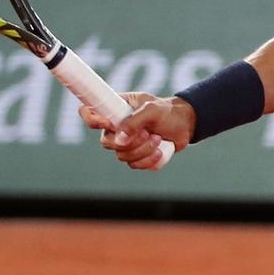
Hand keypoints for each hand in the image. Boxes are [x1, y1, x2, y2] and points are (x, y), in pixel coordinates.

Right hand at [80, 93, 194, 168]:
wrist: (185, 125)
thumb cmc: (167, 112)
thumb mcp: (152, 109)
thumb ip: (135, 121)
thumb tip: (120, 138)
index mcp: (114, 109)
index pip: (88, 112)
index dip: (93, 120)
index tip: (109, 124)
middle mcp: (116, 127)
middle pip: (107, 142)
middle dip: (130, 141)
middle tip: (148, 133)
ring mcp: (125, 143)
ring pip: (122, 156)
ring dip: (143, 150)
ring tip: (158, 139)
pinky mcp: (136, 156)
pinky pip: (134, 165)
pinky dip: (148, 160)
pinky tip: (160, 151)